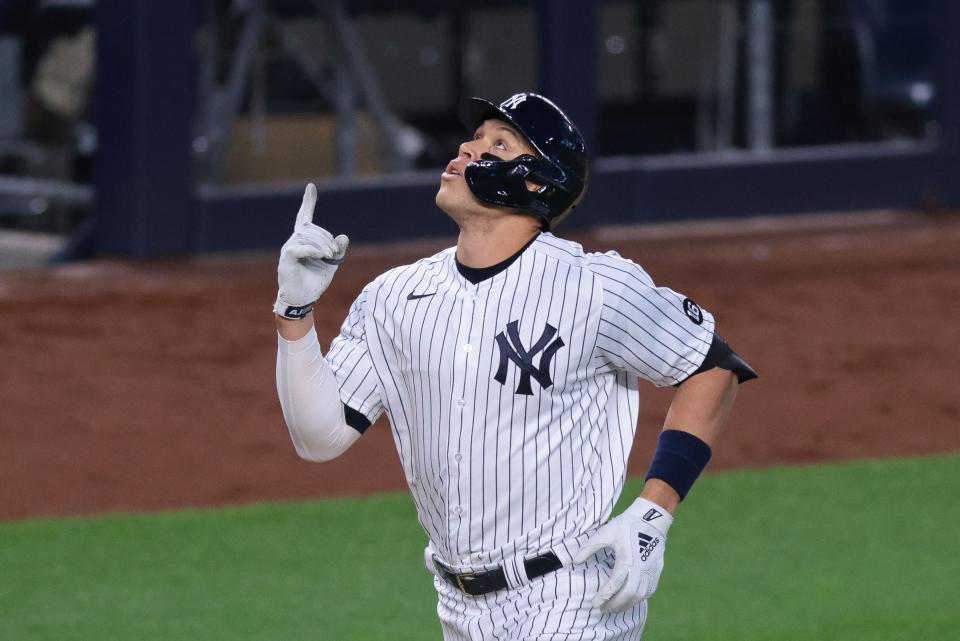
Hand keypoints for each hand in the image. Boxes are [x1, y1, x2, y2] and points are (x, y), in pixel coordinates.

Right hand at [273, 183, 348, 318]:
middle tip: (334, 253)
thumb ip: (338, 249)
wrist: (303, 299)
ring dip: (322, 246)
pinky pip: (299, 248)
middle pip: (312, 229)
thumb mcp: (331, 262)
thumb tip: (344, 237)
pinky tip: (321, 256)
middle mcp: (294, 241)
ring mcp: (288, 249)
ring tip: (329, 257)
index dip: (308, 202)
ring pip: (307, 238)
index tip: (311, 187)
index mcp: (304, 240)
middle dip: (327, 239)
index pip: (304, 216)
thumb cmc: (315, 280)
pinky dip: (312, 250)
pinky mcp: (286, 259)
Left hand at [573, 497, 672, 612]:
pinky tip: (628, 600)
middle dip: (615, 605)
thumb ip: (588, 548)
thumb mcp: (605, 533)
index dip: (604, 596)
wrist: (651, 519)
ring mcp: (650, 571)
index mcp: (627, 560)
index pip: (615, 585)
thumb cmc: (626, 526)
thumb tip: (574, 562)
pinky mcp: (656, 571)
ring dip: (626, 604)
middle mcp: (640, 569)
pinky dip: (637, 599)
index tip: (595, 604)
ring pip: (640, 596)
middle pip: (628, 595)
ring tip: (614, 608)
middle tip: (603, 610)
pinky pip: (648, 591)